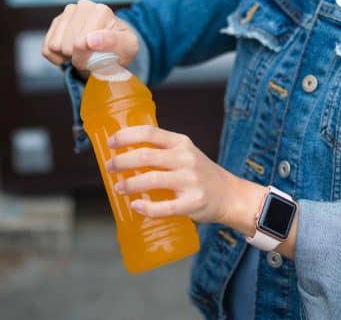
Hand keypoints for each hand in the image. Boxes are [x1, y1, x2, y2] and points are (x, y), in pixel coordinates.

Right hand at [41, 0, 138, 70]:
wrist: (113, 46)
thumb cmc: (121, 46)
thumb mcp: (128, 47)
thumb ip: (112, 42)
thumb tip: (89, 39)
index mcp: (101, 10)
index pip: (82, 42)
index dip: (88, 57)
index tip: (101, 56)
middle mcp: (82, 6)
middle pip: (67, 45)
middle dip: (79, 57)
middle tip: (93, 55)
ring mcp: (67, 13)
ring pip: (55, 46)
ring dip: (68, 56)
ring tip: (83, 52)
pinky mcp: (56, 23)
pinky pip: (46, 49)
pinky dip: (57, 58)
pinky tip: (71, 54)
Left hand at [106, 125, 240, 223]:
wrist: (230, 195)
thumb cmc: (201, 174)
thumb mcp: (185, 153)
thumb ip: (162, 151)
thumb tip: (124, 154)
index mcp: (181, 143)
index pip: (150, 132)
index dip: (126, 136)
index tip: (110, 143)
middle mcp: (186, 159)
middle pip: (146, 155)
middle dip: (121, 162)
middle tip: (110, 168)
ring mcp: (190, 181)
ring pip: (152, 179)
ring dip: (130, 184)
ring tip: (119, 187)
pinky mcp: (193, 203)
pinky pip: (165, 207)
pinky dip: (147, 208)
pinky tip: (136, 206)